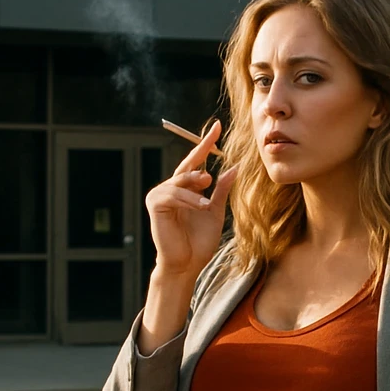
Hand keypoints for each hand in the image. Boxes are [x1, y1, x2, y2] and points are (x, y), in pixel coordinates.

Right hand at [146, 118, 238, 278]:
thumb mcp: (214, 212)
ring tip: (206, 202)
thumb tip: (234, 167)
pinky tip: (199, 207)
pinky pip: (173, 194)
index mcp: (184, 189)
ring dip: (195, 189)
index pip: (195, 161)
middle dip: (200, 156)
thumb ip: (221, 190)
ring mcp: (160, 195)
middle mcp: (170, 188)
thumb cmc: (199, 243)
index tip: (217, 125)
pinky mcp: (155, 204)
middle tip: (213, 159)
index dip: (205, 143)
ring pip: (180, 180)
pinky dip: (188, 200)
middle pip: (186, 165)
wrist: (187, 265)